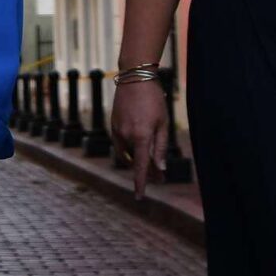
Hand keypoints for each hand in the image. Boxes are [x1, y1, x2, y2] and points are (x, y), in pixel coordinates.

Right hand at [110, 80, 168, 199]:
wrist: (135, 77)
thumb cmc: (154, 100)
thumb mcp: (163, 123)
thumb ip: (161, 147)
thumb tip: (160, 168)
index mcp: (141, 137)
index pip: (141, 167)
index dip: (141, 184)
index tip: (139, 197)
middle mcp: (126, 136)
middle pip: (135, 162)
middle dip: (146, 171)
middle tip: (159, 177)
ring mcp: (117, 131)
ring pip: (126, 154)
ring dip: (137, 160)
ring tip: (150, 161)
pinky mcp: (112, 125)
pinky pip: (120, 144)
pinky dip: (129, 150)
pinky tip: (138, 147)